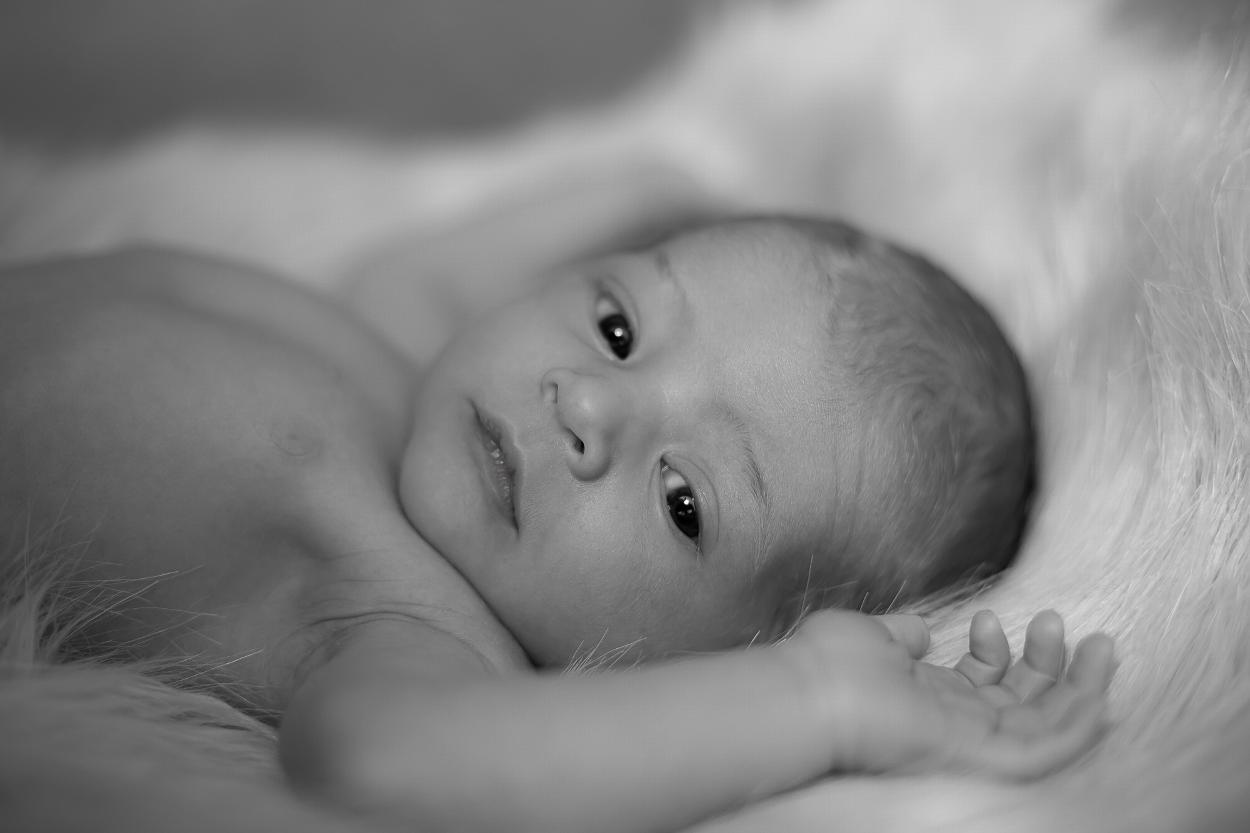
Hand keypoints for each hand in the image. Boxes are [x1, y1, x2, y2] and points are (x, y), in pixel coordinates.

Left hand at [786, 608, 1114, 778]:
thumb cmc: (826, 665)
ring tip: (1099, 643)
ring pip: (1047, 727)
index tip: (990, 617)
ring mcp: (972, 744)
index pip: (983, 687)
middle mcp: (955, 726)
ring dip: (1080, 686)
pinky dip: (1081, 719)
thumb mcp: (871, 638)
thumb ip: (902, 636)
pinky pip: (1051, 748)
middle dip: (1050, 664)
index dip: (1001, 653)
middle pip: (1022, 705)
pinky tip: (1098, 683)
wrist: (809, 693)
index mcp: (928, 700)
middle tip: (1058, 622)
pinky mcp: (986, 756)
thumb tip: (925, 631)